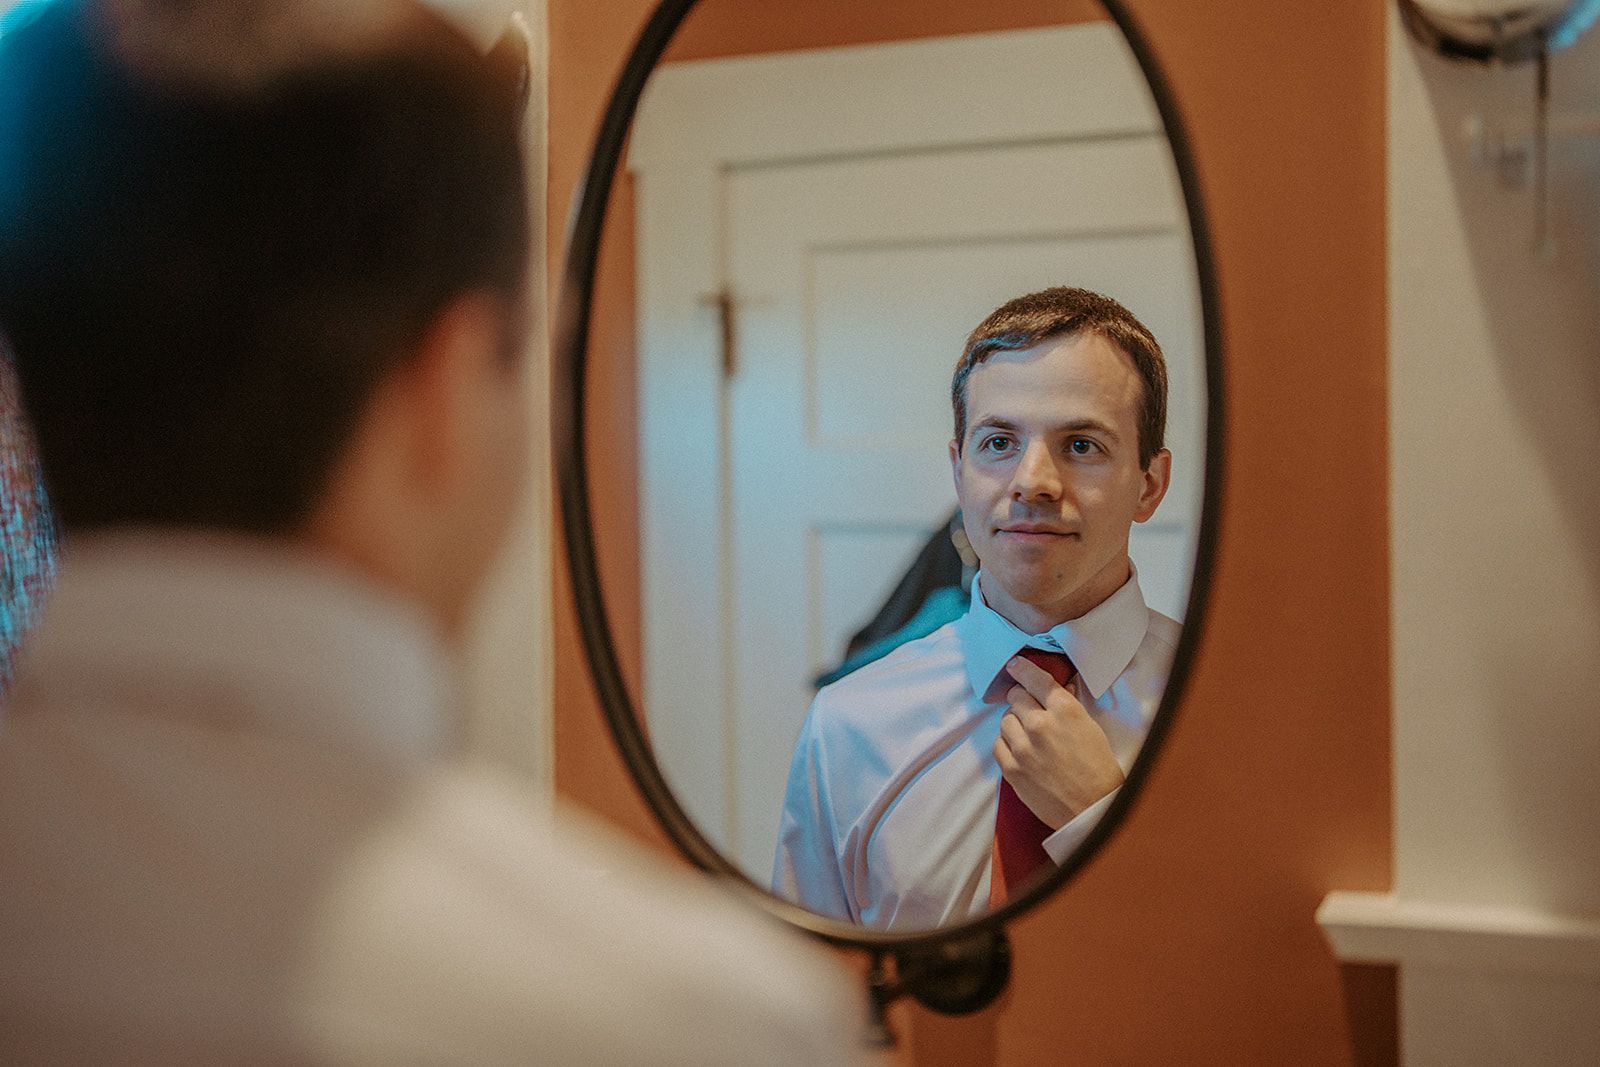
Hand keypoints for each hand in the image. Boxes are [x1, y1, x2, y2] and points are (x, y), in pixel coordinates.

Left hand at [994, 655, 1124, 828]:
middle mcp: (1041, 725)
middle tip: (1030, 710)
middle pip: (1016, 697)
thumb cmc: (1098, 769)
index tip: (1014, 666)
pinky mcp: (1012, 769)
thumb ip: (1070, 706)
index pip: (1035, 679)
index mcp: (1065, 711)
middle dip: (1023, 700)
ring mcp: (1023, 748)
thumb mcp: (1090, 729)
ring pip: (1005, 720)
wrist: (1093, 809)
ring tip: (1028, 735)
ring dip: (1014, 723)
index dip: (1022, 669)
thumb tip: (1060, 688)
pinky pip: (998, 744)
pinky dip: (1006, 744)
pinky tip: (1019, 750)